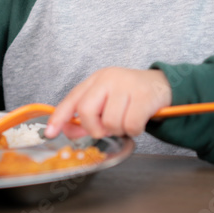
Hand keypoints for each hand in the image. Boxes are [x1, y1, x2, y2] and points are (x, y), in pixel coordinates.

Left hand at [44, 67, 171, 138]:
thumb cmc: (131, 95)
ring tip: (127, 122)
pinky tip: (138, 122)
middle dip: (95, 128)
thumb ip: (88, 116)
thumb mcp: (107, 100)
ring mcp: (126, 86)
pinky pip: (131, 125)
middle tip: (107, 130)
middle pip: (87, 111)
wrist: (163, 84)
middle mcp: (108, 79)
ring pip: (111, 122)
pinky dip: (134, 130)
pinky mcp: (144, 96)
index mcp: (95, 80)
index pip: (72, 99)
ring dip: (119, 130)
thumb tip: (69, 132)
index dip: (59, 117)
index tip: (50, 132)